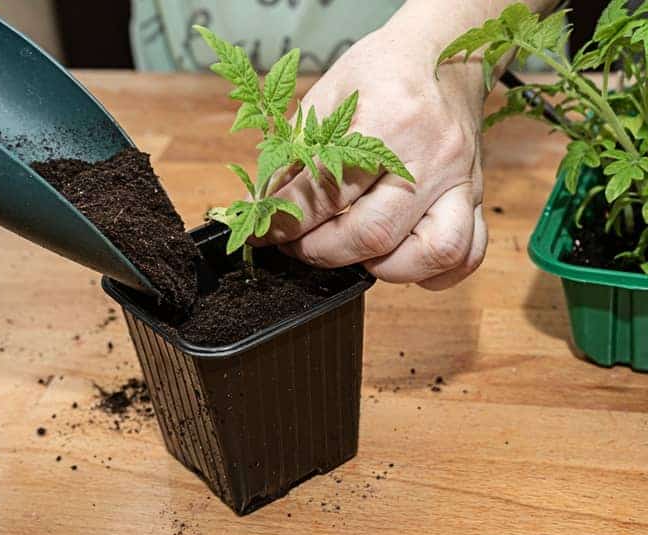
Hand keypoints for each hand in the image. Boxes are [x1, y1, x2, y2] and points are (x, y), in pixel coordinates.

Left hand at [254, 17, 487, 289]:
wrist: (447, 55)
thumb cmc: (383, 73)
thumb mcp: (328, 96)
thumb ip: (298, 154)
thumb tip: (269, 205)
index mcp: (392, 119)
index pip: (328, 190)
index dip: (287, 220)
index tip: (266, 232)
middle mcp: (434, 155)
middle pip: (375, 233)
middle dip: (323, 251)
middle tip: (299, 246)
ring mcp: (462, 181)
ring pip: (433, 253)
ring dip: (381, 267)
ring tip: (353, 252)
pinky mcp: (476, 198)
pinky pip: (467, 254)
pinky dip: (431, 272)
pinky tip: (398, 258)